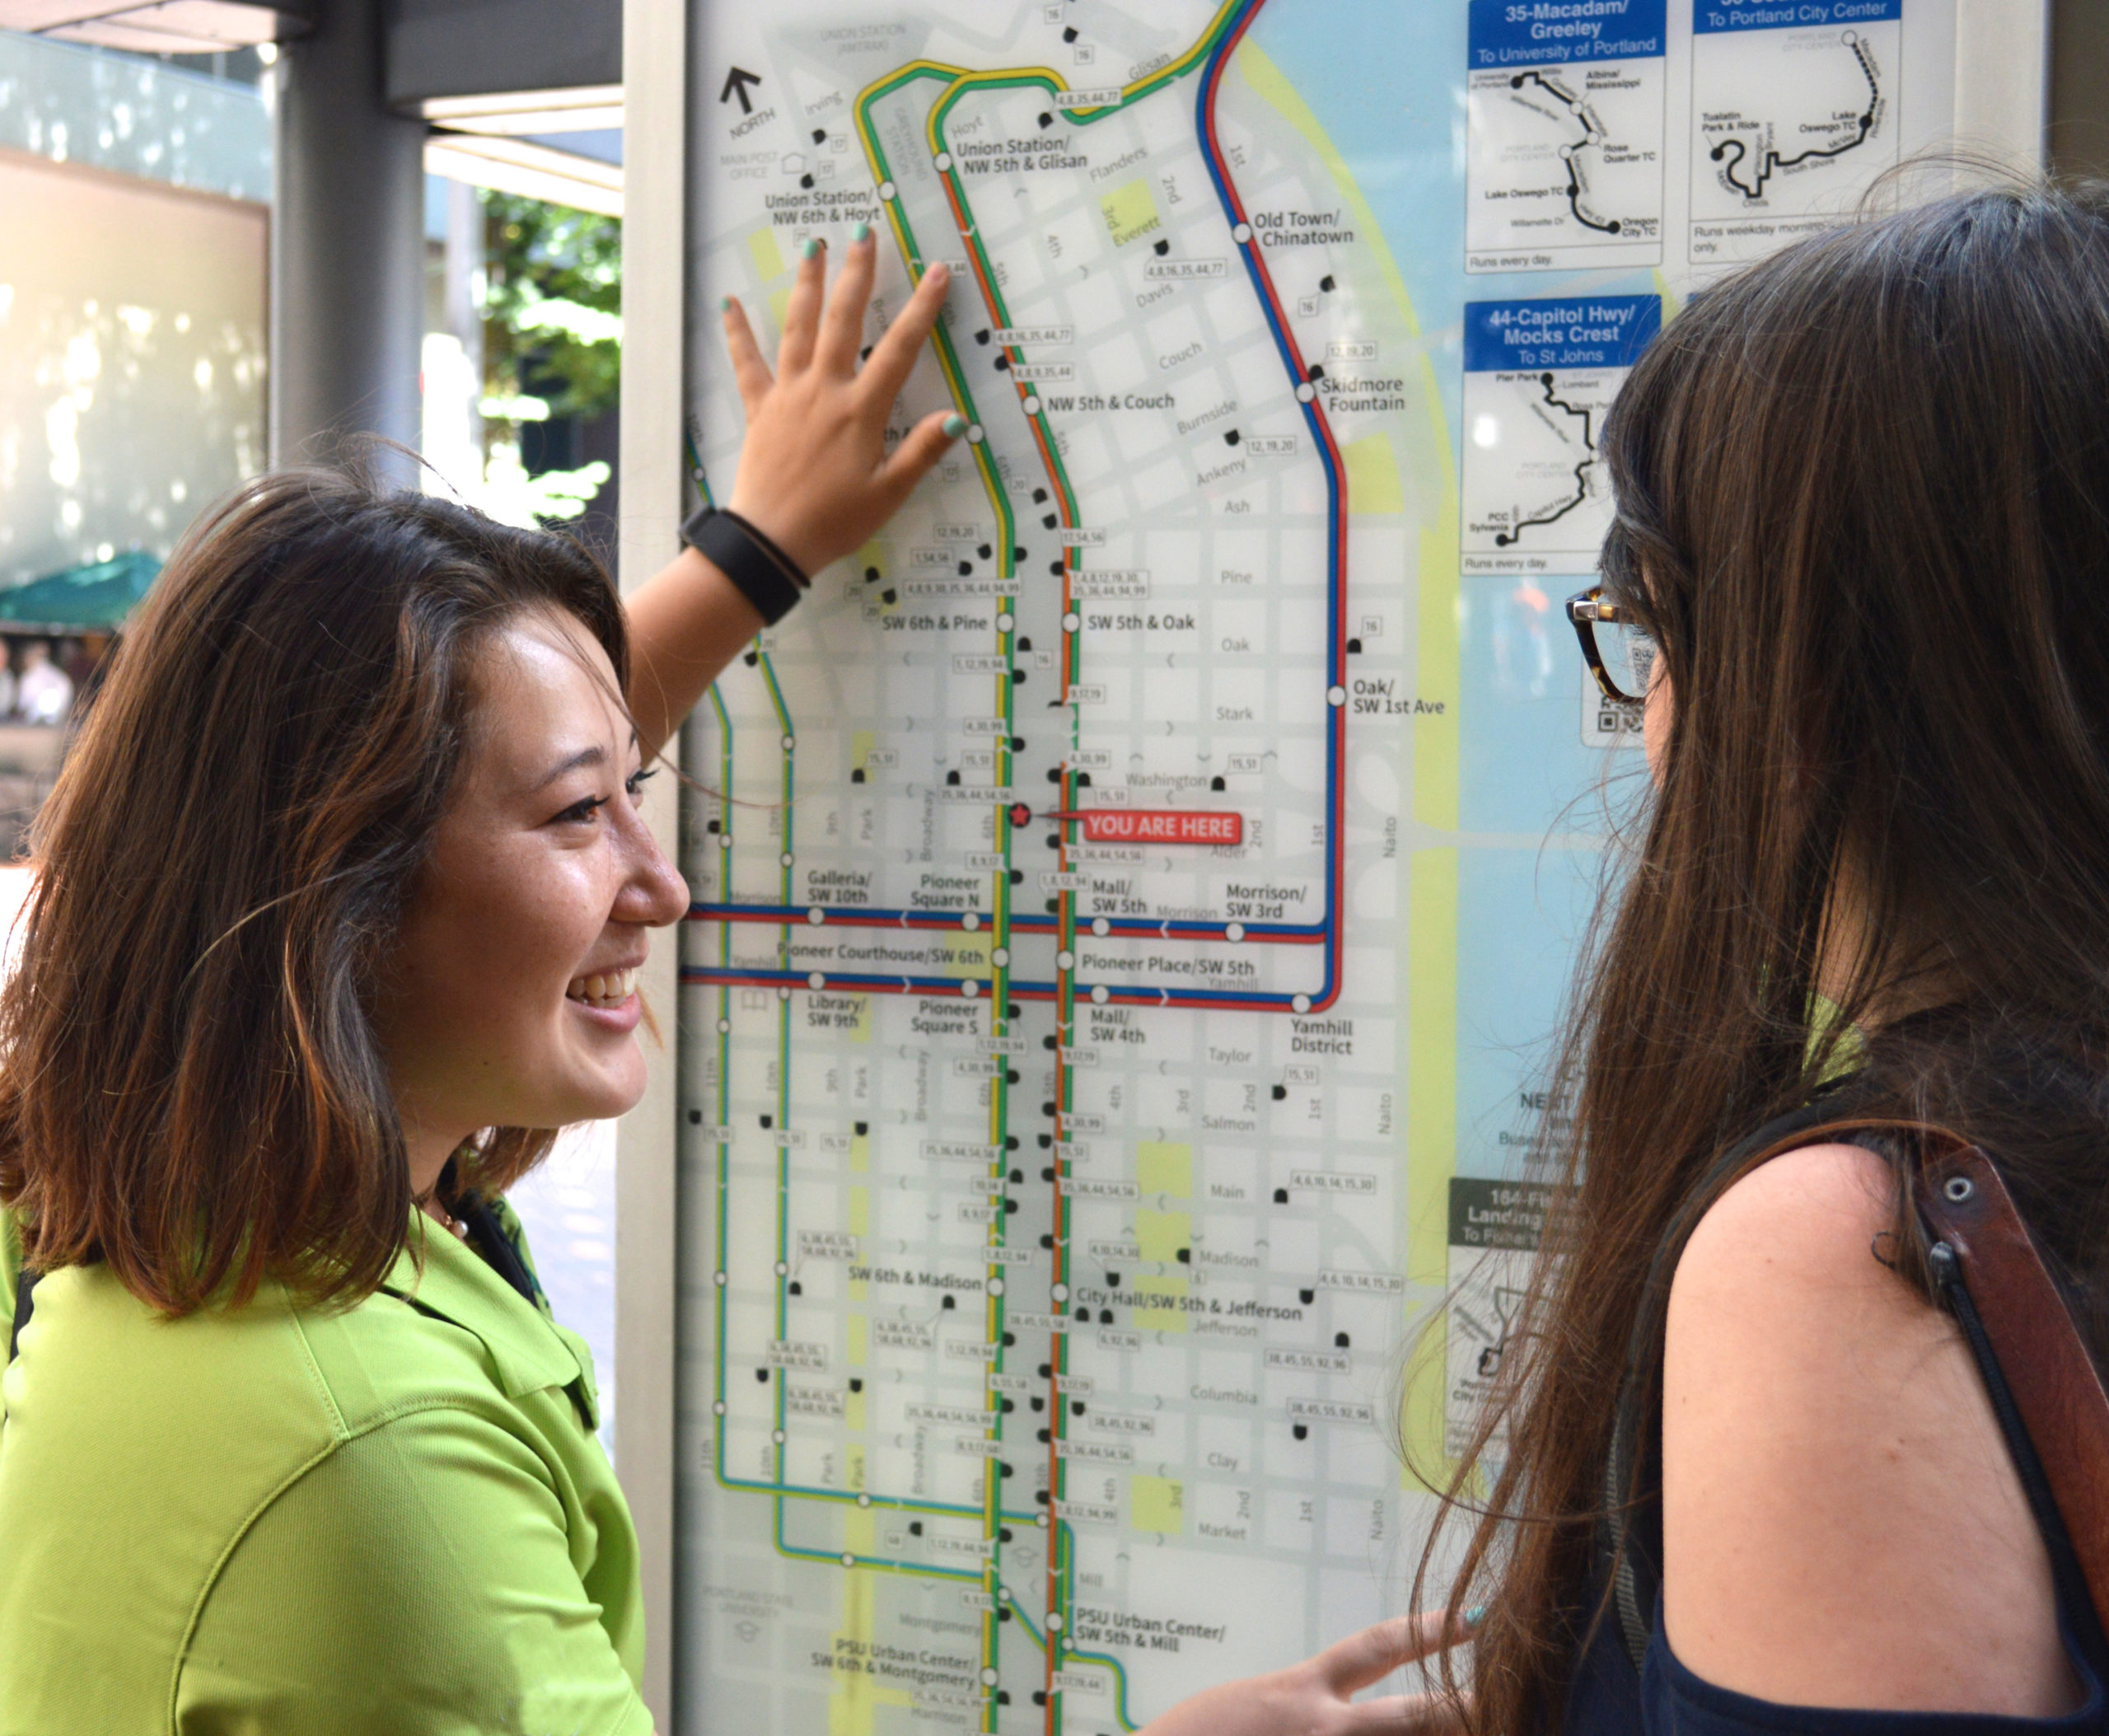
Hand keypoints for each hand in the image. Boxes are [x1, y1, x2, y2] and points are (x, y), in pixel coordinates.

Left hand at [721, 228, 959, 575]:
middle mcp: (824, 391)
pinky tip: (729, 301)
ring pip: (797, 328)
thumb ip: (921, 452)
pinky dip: (737, 332)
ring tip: (811, 244)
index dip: (922, 310)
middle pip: (843, 321)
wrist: (771, 542)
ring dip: (806, 284)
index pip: (899, 350)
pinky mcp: (759, 409)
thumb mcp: (888, 493)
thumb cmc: (834, 522)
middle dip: (856, 274)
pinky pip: (746, 364)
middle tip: (864, 234)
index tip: (937, 273)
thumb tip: (957, 418)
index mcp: (861, 411)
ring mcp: (788, 395)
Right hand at [1135, 1612, 1469, 1735]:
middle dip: (1466, 1707)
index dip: (1429, 1631)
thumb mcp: (1253, 1706)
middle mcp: (1322, 1728)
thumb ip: (1304, 1704)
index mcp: (1302, 1691)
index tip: (1472, 1619)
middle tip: (1511, 1694)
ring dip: (1442, 1730)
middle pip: (1414, 1715)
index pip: (1378, 1649)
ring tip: (1485, 1720)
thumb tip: (1341, 1703)